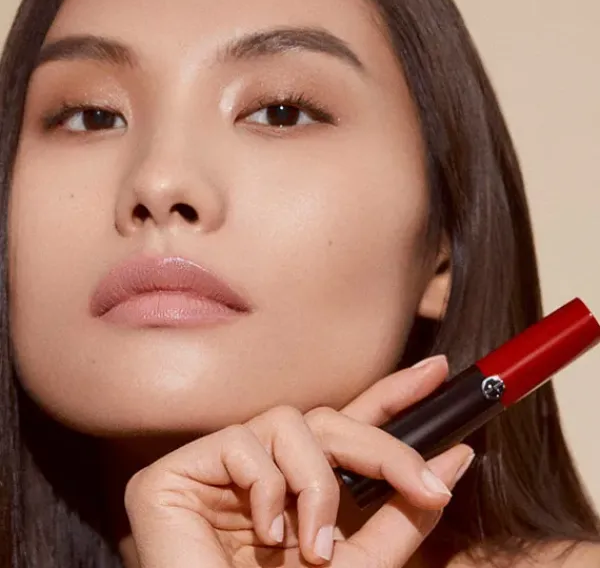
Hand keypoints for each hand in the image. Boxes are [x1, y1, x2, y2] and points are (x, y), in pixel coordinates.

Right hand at [125, 355, 473, 567]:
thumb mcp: (358, 564)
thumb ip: (402, 516)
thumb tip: (456, 458)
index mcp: (293, 489)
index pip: (344, 429)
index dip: (390, 397)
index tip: (437, 372)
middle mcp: (256, 469)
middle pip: (326, 421)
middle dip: (381, 448)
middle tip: (424, 483)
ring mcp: (215, 466)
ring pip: (289, 423)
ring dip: (317, 483)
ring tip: (316, 547)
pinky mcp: (175, 470)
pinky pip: (240, 443)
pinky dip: (267, 488)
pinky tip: (266, 535)